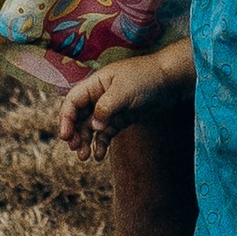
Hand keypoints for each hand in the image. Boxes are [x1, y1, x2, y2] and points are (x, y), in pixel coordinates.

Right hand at [58, 49, 181, 153]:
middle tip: (76, 149)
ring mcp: (110, 108)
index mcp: (95, 84)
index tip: (66, 136)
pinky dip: (101, 144)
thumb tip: (94, 126)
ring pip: (91, 127)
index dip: (66, 118)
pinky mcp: (121, 118)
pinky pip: (106, 133)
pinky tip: (100, 156)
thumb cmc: (146, 78)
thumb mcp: (124, 90)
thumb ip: (106, 107)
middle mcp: (99, 96)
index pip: (73, 101)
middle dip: (74, 133)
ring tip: (85, 157)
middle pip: (78, 117)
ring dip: (85, 142)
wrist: (170, 80)